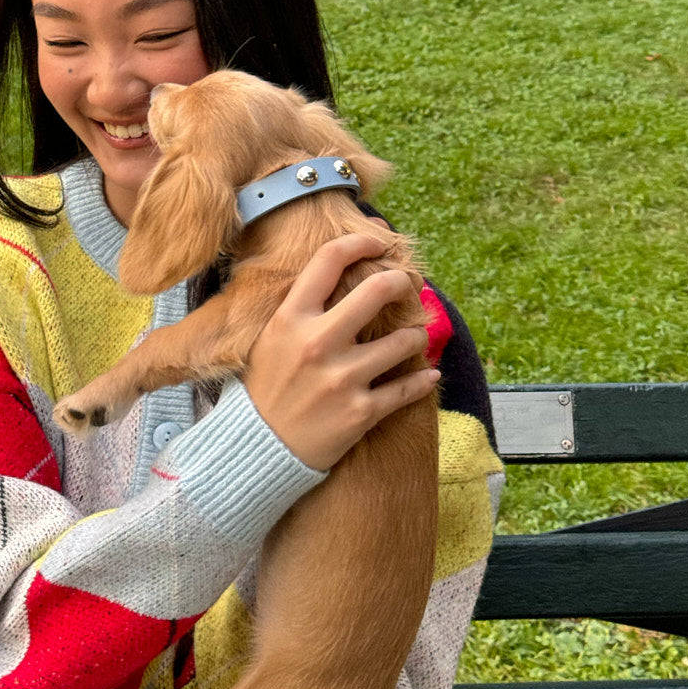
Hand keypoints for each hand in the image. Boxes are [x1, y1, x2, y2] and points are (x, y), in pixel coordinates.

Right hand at [243, 233, 437, 470]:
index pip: (329, 259)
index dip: (360, 241)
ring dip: (416, 335)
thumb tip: (336, 269)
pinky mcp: (360, 412)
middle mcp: (318, 343)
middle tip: (407, 285)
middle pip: (377, 291)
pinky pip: (407, 388)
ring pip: (403, 341)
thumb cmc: (266, 386)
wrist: (258, 447)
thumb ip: (301, 306)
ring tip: (415, 337)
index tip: (378, 242)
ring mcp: (342, 378)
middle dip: (401, 282)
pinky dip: (424, 379)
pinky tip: (429, 375)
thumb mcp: (272, 337)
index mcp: (291, 318)